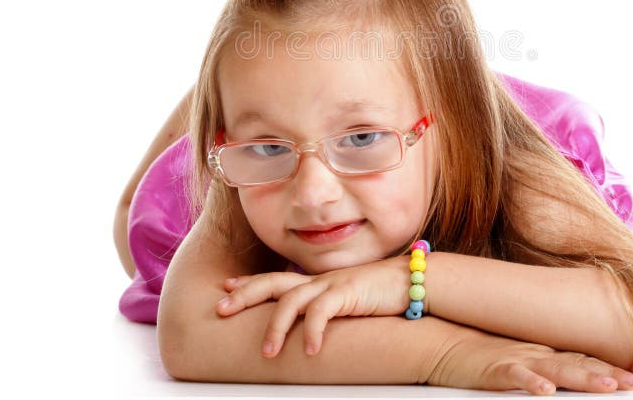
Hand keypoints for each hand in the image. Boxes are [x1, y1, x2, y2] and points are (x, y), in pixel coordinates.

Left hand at [216, 256, 408, 357]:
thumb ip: (326, 308)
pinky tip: (310, 351)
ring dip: (276, 327)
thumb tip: (309, 328)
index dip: (249, 284)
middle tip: (220, 308)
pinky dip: (314, 331)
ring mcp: (331, 284)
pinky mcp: (348, 292)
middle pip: (272, 282)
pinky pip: (323, 312)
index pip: (275, 279)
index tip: (226, 288)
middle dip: (245, 295)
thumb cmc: (380, 294)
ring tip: (267, 353)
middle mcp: (318, 280)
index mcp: (315, 281)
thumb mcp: (346, 301)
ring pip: (291, 301)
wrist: (413, 280)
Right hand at [427, 326, 632, 394]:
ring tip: (608, 385)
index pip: (582, 360)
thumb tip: (560, 377)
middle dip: (608, 374)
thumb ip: (539, 363)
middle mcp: (535, 354)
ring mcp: (516, 359)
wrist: (441, 339)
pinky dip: (531, 382)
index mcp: (542, 352)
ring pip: (555, 369)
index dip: (610, 367)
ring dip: (582, 377)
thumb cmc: (478, 351)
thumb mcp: (514, 357)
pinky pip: (515, 376)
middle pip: (577, 365)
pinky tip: (545, 390)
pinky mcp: (494, 368)